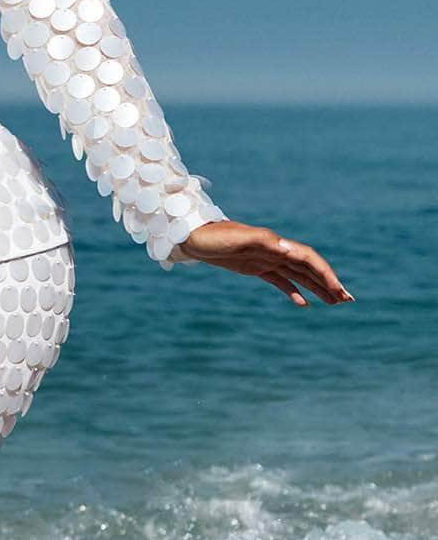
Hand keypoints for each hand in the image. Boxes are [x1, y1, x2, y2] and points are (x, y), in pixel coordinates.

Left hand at [178, 221, 353, 306]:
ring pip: (299, 276)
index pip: (308, 259)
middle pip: (309, 268)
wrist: (191, 236)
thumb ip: (263, 242)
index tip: (338, 291)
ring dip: (317, 288)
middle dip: (329, 283)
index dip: (324, 274)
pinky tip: (304, 304)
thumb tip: (289, 250)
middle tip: (348, 300)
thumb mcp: (238, 239)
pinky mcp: (255, 268)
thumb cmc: (214, 236)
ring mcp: (266, 259)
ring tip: (335, 303)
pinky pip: (281, 281)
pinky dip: (294, 292)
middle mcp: (275, 251)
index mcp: (275, 244)